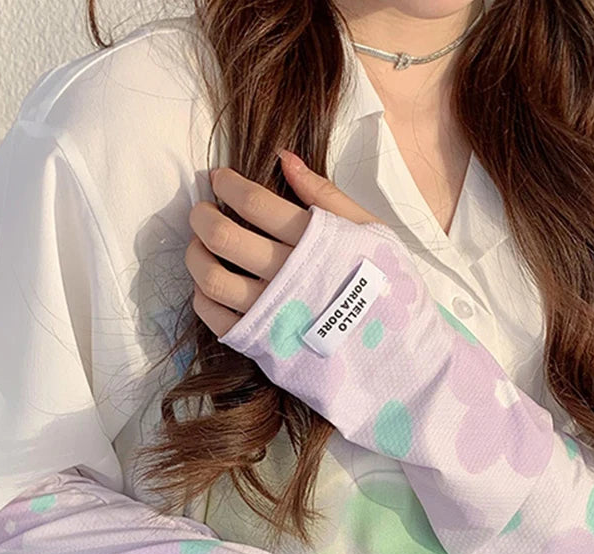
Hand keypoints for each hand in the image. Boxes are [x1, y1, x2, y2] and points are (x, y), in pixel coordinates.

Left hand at [187, 149, 383, 339]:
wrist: (399, 357)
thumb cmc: (387, 288)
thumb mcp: (372, 231)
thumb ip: (326, 195)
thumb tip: (283, 158)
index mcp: (316, 243)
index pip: (254, 203)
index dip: (228, 184)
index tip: (219, 179)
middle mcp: (289, 277)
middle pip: (224, 237)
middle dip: (202, 216)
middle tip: (201, 210)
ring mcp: (274, 314)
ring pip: (212, 279)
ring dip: (195, 255)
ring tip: (200, 245)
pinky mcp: (265, 345)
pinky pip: (218, 320)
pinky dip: (204, 298)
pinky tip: (210, 286)